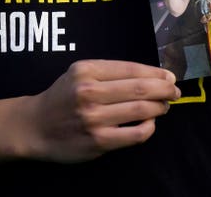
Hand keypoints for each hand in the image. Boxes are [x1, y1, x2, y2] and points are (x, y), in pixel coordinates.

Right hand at [23, 60, 179, 162]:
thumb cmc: (62, 97)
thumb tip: (152, 74)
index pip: (131, 69)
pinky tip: (150, 124)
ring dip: (160, 107)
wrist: (35, 126)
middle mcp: (89, 92)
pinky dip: (149, 128)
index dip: (156, 72)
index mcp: (86, 70)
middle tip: (175, 91)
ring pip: (142, 110)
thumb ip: (109, 72)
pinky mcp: (98, 141)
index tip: (169, 76)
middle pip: (141, 88)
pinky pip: (135, 134)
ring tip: (164, 106)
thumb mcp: (78, 73)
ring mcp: (94, 118)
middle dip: (165, 89)